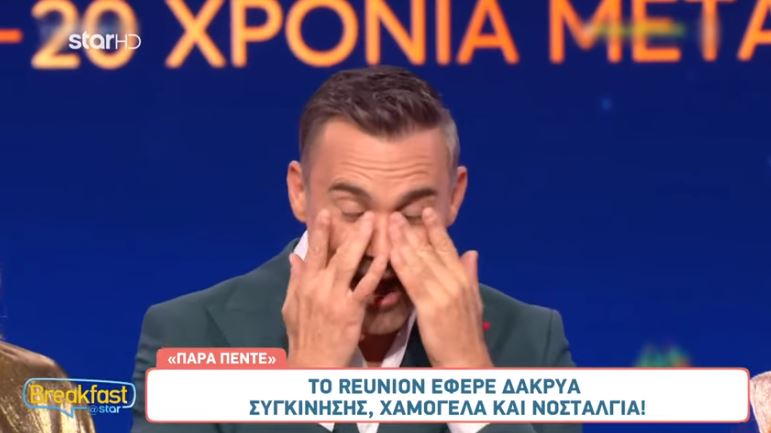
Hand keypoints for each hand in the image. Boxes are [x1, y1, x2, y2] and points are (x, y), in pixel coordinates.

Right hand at [282, 209, 386, 367]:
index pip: (313, 252)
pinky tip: (386, 256)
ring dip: (362, 241)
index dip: (320, 232)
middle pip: (334, 252)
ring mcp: (335, 297)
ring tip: (375, 224)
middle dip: (349, 231)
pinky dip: (376, 269)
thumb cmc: (303, 336)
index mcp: (304, 284)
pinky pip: (366, 286)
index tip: (327, 213)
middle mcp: (318, 286)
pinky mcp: (351, 310)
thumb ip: (295, 280)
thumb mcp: (290, 306)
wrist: (312, 363)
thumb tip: (294, 257)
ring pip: (350, 263)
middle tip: (364, 213)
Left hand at [388, 207, 491, 367]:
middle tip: (396, 214)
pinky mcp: (431, 307)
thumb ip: (470, 274)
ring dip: (403, 241)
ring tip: (390, 224)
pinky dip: (401, 265)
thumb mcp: (473, 300)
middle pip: (430, 251)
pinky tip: (391, 252)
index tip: (426, 211)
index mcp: (463, 279)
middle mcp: (455, 282)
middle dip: (412, 231)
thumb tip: (472, 252)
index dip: (436, 229)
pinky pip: (413, 281)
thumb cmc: (466, 334)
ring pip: (420, 262)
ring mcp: (443, 293)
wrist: (466, 360)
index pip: (448, 248)